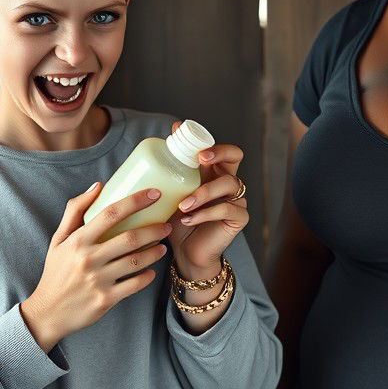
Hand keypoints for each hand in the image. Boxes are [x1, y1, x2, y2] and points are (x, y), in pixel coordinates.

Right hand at [20, 183, 170, 350]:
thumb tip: (98, 186)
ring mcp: (98, 280)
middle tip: (167, 226)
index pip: (110, 213)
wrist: (48, 312)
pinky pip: (135, 285)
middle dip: (154, 229)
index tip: (154, 194)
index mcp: (78, 240)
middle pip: (130, 238)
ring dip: (155, 252)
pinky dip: (147, 277)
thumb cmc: (56, 272)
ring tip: (163, 247)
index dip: (135, 201)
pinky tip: (152, 271)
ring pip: (136, 262)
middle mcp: (88, 258)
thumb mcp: (59, 239)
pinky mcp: (106, 299)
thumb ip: (75, 210)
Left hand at [167, 119, 248, 275]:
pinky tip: (188, 219)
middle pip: (235, 155)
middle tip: (200, 158)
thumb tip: (148, 154)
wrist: (186, 254)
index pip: (218, 147)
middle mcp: (227, 182)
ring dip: (203, 192)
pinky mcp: (239, 218)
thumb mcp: (169, 197)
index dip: (205, 140)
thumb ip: (166, 177)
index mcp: (212, 172)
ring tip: (183, 205)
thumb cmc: (177, 223)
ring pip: (228, 183)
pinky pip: (226, 209)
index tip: (182, 134)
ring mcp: (236, 199)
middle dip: (218, 152)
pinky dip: (205, 213)